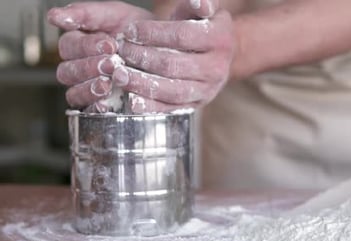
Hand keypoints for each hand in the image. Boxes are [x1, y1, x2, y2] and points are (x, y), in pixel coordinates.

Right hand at [47, 1, 152, 111]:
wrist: (165, 50)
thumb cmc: (138, 31)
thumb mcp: (115, 15)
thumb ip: (85, 14)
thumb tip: (53, 16)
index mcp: (78, 45)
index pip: (68, 47)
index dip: (86, 46)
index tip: (109, 44)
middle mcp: (79, 69)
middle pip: (68, 72)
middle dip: (89, 67)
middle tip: (111, 63)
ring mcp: (88, 89)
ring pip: (74, 94)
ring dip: (90, 88)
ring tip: (109, 82)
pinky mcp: (102, 106)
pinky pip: (89, 111)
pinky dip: (96, 107)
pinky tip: (107, 102)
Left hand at [115, 0, 234, 112]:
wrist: (214, 55)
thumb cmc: (199, 27)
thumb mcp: (200, 11)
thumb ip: (198, 4)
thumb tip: (199, 2)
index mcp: (221, 39)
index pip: (182, 36)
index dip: (152, 33)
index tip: (130, 30)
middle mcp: (218, 68)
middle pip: (173, 64)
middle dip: (142, 57)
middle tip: (121, 51)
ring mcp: (208, 90)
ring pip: (171, 90)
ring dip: (141, 83)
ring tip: (119, 74)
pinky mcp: (196, 106)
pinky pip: (171, 108)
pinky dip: (150, 106)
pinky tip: (131, 99)